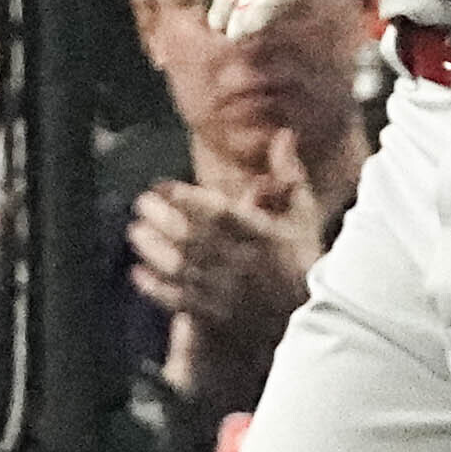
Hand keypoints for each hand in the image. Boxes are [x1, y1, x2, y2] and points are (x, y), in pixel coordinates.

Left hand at [129, 134, 326, 346]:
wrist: (314, 316)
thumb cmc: (302, 259)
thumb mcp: (303, 215)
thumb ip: (290, 176)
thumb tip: (284, 135)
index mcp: (262, 234)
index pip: (217, 211)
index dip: (184, 197)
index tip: (160, 186)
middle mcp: (243, 261)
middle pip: (190, 237)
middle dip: (159, 218)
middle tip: (141, 205)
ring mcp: (229, 291)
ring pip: (179, 267)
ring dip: (152, 248)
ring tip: (137, 232)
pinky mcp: (218, 316)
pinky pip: (178, 300)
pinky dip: (155, 287)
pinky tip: (139, 272)